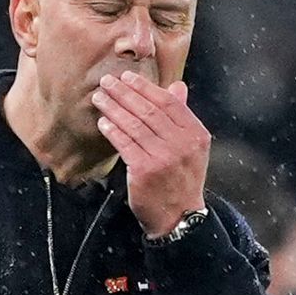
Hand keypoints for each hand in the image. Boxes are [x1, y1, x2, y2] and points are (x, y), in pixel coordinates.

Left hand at [92, 70, 208, 237]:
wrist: (179, 216)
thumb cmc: (182, 179)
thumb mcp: (192, 147)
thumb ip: (183, 116)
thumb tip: (177, 86)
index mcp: (196, 134)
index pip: (169, 103)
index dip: (146, 87)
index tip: (127, 77)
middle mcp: (182, 144)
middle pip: (149, 111)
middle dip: (125, 94)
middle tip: (107, 82)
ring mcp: (164, 158)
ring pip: (134, 125)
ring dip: (114, 109)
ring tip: (99, 98)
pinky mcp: (145, 171)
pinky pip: (125, 144)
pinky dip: (112, 131)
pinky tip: (103, 122)